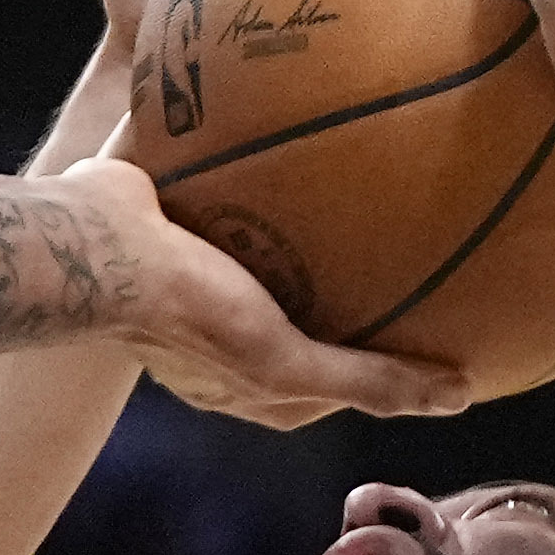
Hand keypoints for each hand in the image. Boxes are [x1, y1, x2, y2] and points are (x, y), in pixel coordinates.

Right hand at [40, 156, 472, 427]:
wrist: (97, 241)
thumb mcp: (288, 361)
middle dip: (348, 312)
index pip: (326, 392)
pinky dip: (276, 193)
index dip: (377, 377)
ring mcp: (197, 282)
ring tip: (366, 209)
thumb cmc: (190, 312)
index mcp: (240, 386)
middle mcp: (218, 342)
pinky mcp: (182, 227)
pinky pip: (243, 210)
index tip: (428, 346)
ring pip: (274, 269)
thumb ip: (365, 381)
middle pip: (302, 331)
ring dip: (311, 247)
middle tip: (408, 274)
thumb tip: (458, 395)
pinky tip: (314, 159)